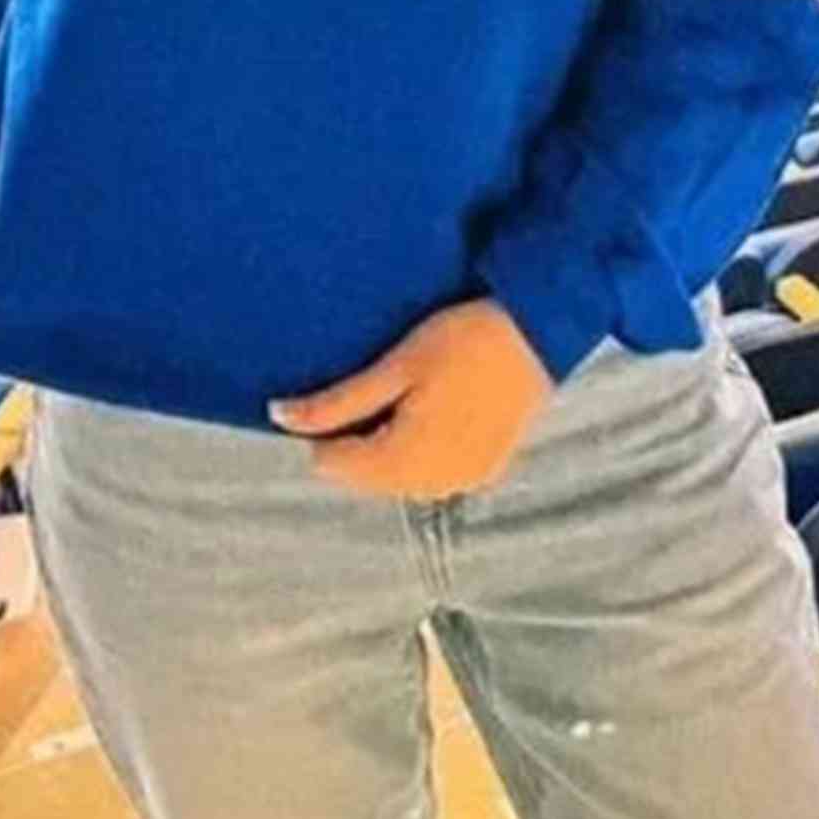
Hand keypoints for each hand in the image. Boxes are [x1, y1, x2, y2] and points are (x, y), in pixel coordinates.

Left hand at [269, 301, 552, 500]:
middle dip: (355, 440)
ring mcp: (463, 480)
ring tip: (400, 393)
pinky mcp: (485, 469)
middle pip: (366, 477)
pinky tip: (428, 410)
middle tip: (374, 384)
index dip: (323, 428)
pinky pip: (432, 473)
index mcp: (406, 461)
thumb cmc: (465, 340)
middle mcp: (434, 484)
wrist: (540, 333)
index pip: (335, 465)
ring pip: (399, 479)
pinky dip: (418, 451)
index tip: (338, 388)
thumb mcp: (395, 366)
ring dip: (386, 447)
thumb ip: (336, 402)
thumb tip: (278, 417)